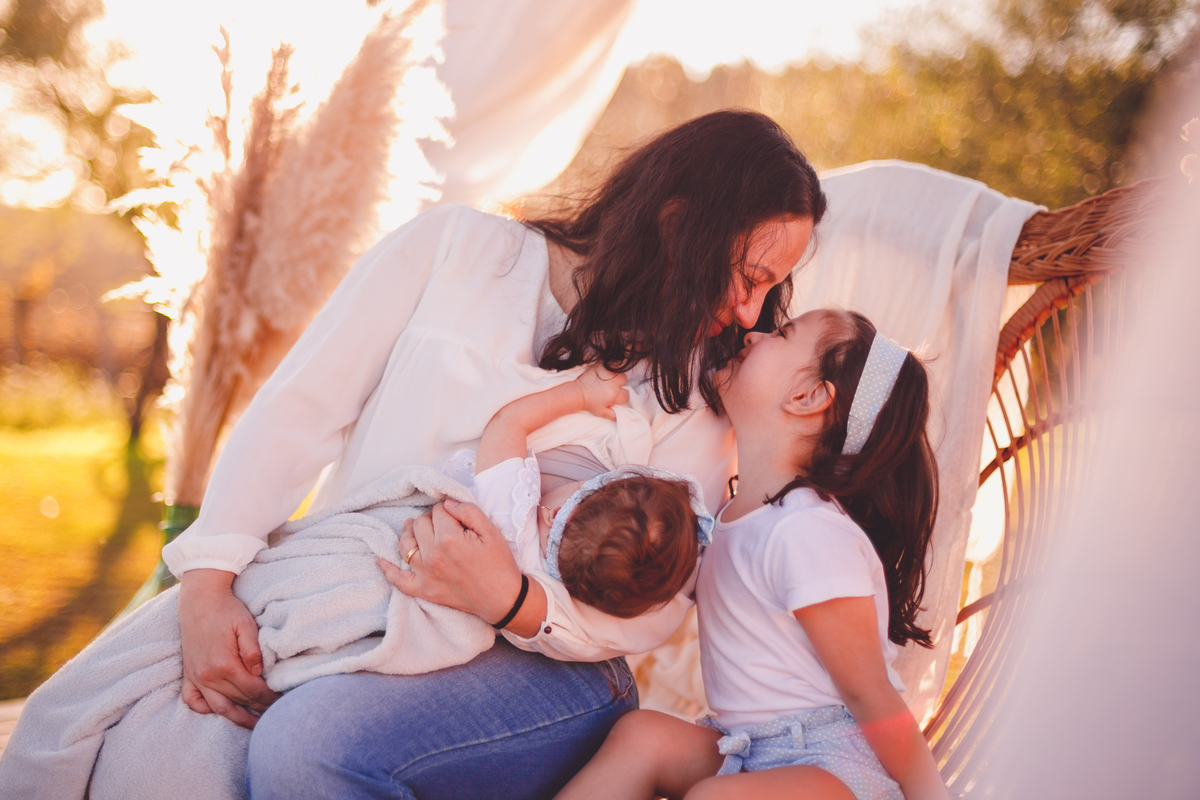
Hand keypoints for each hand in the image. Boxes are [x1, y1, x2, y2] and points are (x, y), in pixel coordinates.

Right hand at [178, 569, 280, 728]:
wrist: (199, 599)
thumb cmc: (226, 610)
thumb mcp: (246, 624)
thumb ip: (253, 650)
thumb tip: (259, 672)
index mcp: (225, 665)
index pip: (253, 690)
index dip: (269, 698)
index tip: (283, 702)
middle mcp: (208, 676)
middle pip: (238, 701)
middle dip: (259, 709)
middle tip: (276, 715)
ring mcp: (196, 677)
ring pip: (218, 707)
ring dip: (237, 719)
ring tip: (254, 725)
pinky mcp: (188, 674)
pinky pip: (192, 701)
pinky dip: (205, 709)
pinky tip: (220, 711)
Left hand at [378, 500, 545, 635]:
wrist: (502, 598)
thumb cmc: (499, 564)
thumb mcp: (491, 530)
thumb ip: (468, 511)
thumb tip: (446, 504)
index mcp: (449, 538)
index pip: (437, 511)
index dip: (446, 510)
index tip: (455, 516)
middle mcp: (432, 555)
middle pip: (419, 524)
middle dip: (429, 519)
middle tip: (443, 524)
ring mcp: (425, 574)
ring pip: (405, 544)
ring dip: (408, 533)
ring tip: (413, 528)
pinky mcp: (423, 590)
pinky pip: (398, 579)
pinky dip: (387, 569)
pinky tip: (380, 559)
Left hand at [575, 364, 628, 419]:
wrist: (578, 392)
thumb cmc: (589, 403)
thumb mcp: (601, 412)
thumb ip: (613, 415)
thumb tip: (621, 416)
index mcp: (614, 394)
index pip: (626, 394)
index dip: (620, 395)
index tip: (613, 395)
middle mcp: (613, 383)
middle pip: (624, 380)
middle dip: (619, 382)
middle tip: (610, 385)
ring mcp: (608, 372)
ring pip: (618, 371)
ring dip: (615, 374)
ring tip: (607, 378)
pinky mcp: (602, 365)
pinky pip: (611, 363)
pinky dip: (610, 366)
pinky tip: (604, 371)